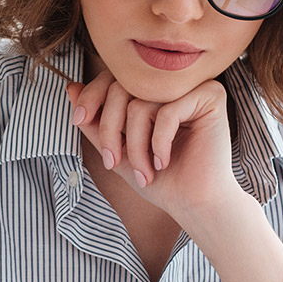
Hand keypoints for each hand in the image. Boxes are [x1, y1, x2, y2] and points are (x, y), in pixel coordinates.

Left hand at [66, 70, 239, 222]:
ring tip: (144, 172)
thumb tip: (71, 88)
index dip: (92, 96)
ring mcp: (194, 86)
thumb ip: (96, 121)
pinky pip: (167, 112)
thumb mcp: (117, 149)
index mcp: (154, 88)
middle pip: (124, 86)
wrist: (194, 204)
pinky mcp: (211, 97)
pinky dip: (158, 142)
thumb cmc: (161, 179)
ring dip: (135, 146)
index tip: (78, 119)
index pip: (115, 76)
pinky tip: (163, 162)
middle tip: (112, 162)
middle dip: (110, 129)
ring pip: (141, 104)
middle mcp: (174, 81)